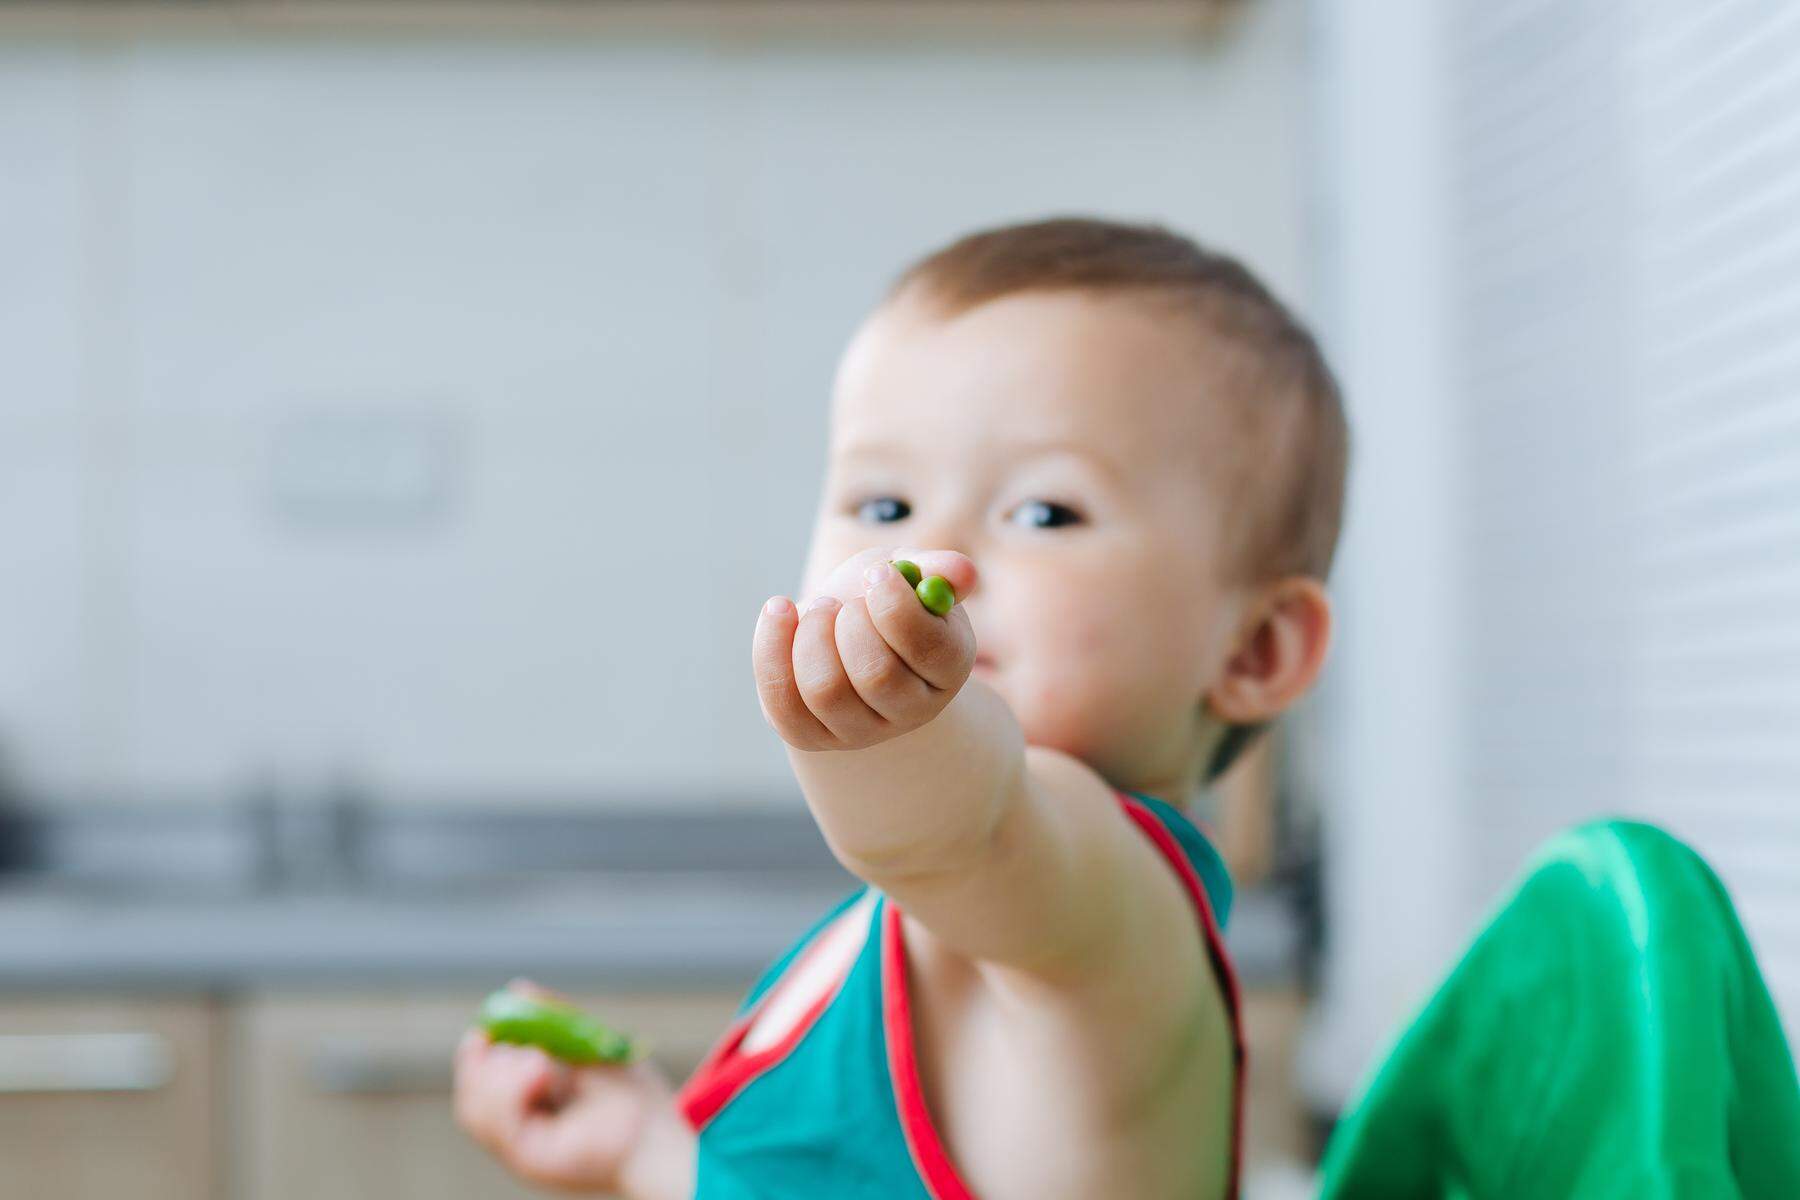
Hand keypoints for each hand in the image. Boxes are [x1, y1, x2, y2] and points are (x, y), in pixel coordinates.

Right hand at [455, 981, 685, 1196]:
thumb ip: (552, 1018)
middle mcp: (520, 1131)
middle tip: (514, 1043)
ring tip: (538, 1057)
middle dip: (481, 1065)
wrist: (660, 1131)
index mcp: (529, 1105)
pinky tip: (539, 1069)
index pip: (480, 1083)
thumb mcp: (586, 1042)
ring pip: (474, 1111)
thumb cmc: (634, 1094)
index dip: (475, 1057)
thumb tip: (517, 988)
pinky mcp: (531, 1161)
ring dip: (497, 1076)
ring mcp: (522, 1149)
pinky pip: (499, 1126)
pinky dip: (510, 1092)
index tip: (483, 1029)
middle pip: (470, 1099)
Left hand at [754, 547, 979, 751]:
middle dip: (849, 623)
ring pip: (826, 690)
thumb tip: (961, 573)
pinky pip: (783, 702)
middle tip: (840, 601)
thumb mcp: (906, 573)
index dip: (897, 607)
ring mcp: (860, 731)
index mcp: (946, 666)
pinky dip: (770, 647)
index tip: (876, 572)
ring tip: (820, 610)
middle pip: (878, 676)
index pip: (930, 648)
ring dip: (811, 633)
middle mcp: (911, 709)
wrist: (835, 633)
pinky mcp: (810, 736)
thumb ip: (934, 568)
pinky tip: (780, 611)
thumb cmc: (875, 597)